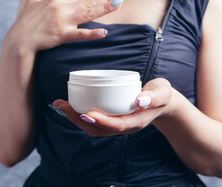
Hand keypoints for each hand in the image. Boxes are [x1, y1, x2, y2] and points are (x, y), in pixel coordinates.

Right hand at [4, 0, 125, 52]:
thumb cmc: (25, 21)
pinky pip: (79, 34)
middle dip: (107, 1)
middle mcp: (61, 8)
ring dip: (104, 9)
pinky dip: (92, 33)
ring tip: (118, 5)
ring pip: (87, 14)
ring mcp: (62, 21)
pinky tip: (104, 32)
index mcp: (57, 0)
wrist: (18, 40)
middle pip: (88, 4)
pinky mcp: (61, 35)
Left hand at [52, 78, 173, 136]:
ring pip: (93, 127)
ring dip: (75, 118)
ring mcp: (117, 123)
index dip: (100, 121)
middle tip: (62, 106)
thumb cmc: (161, 94)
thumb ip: (154, 97)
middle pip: (99, 129)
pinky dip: (80, 114)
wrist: (161, 101)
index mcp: (136, 121)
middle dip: (78, 120)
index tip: (85, 113)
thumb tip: (140, 101)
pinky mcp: (111, 118)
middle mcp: (124, 126)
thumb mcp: (162, 92)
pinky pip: (94, 121)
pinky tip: (70, 105)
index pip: (116, 125)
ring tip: (60, 105)